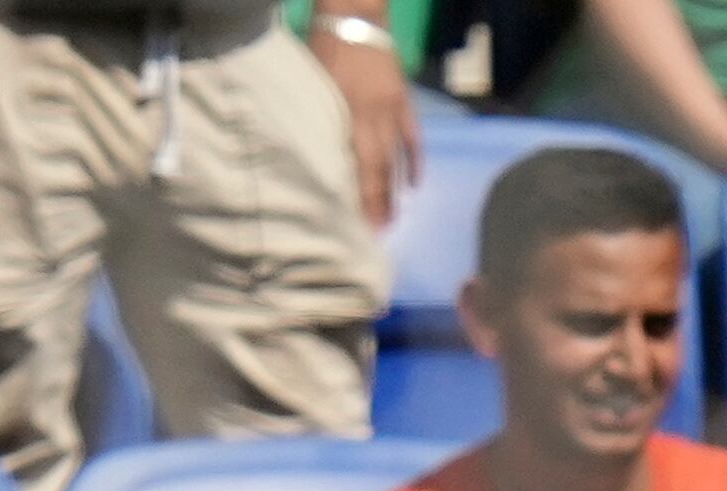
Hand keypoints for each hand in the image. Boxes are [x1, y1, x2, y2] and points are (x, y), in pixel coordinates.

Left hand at [312, 25, 419, 228]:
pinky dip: (414, 162)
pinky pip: (412, 137)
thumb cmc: (322, 49)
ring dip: (393, 190)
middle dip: (377, 204)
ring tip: (392, 219)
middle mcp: (375, 119)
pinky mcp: (402, 100)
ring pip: (395, 158)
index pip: (359, 169)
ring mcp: (393, 110)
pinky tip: (413, 185)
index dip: (361, 200)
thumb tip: (313, 162)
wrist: (354, 16)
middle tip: (376, 234)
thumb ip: (316, 123)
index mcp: (351, 117)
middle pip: (378, 170)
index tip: (358, 228)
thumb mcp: (311, 88)